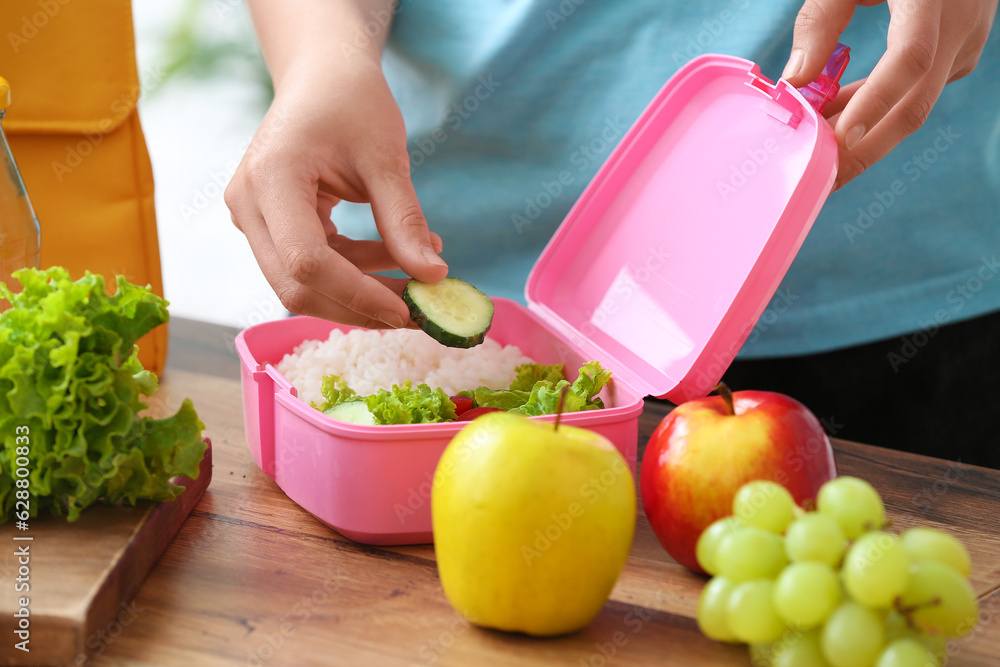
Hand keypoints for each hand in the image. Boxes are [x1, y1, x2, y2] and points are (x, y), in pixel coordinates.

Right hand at [225, 58, 447, 328]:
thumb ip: (404, 220)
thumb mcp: (385, 158)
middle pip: (296, 286)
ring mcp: (253, 218)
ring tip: (418, 274)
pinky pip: (309, 266)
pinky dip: (352, 272)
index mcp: (270, 179)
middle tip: (416, 310)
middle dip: (358, 305)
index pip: (307, 262)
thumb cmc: (352, 101)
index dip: (357, 294)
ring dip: (360, 291)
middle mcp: (248, 205)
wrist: (322, 75)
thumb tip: (433, 277)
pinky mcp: (270, 226)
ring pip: (302, 284)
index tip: (407, 311)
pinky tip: (393, 257)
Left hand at [782, 0, 996, 188]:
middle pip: (914, 105)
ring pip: (912, 105)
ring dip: (865, 131)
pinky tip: (837, 117)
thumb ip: (821, 18)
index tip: (841, 138)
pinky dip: (877, 110)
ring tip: (815, 150)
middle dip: (864, 150)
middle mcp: (958, 26)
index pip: (910, 59)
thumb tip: (795, 79)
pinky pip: (915, 93)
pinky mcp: (959, 54)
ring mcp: (965, 45)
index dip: (876, 102)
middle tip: (820, 182)